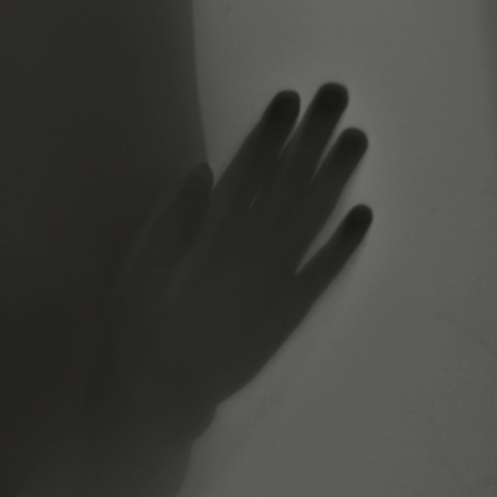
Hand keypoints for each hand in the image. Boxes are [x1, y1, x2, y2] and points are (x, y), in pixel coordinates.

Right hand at [88, 83, 373, 443]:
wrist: (161, 401)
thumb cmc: (136, 334)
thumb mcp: (135, 274)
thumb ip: (171, 224)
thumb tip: (202, 173)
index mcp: (216, 243)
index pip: (250, 175)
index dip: (270, 135)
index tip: (288, 99)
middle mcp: (255, 259)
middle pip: (292, 187)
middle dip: (313, 139)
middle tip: (335, 95)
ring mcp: (277, 288)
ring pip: (315, 222)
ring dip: (336, 179)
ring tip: (356, 139)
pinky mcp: (287, 315)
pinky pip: (324, 275)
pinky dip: (345, 246)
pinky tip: (362, 216)